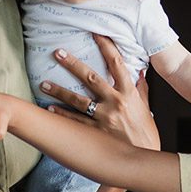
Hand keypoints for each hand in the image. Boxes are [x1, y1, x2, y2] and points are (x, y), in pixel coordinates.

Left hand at [39, 34, 160, 150]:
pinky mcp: (96, 132)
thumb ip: (141, 88)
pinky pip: (75, 121)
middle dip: (73, 64)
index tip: (95, 33)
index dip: (106, 46)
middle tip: (58, 52)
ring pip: (78, 100)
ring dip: (59, 90)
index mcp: (129, 92)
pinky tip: (49, 109)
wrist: (145, 158)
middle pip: (91, 78)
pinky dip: (62, 115)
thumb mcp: (146, 106)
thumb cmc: (146, 132)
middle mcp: (116, 102)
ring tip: (44, 83)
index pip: (117, 63)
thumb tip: (140, 71)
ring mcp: (105, 117)